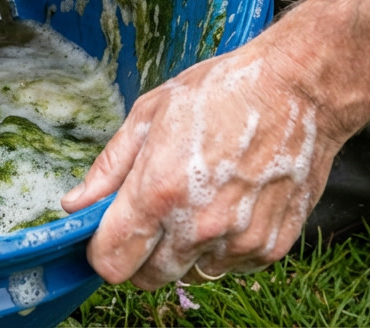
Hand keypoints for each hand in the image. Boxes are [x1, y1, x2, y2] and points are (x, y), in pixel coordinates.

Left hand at [61, 42, 346, 287]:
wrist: (295, 90)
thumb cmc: (219, 92)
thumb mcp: (149, 114)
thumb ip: (109, 168)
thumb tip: (74, 205)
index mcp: (158, 191)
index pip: (111, 262)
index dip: (100, 251)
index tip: (104, 233)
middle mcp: (196, 227)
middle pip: (146, 279)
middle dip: (137, 254)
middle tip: (148, 215)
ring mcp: (236, 242)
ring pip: (189, 275)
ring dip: (181, 251)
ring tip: (193, 201)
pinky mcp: (269, 248)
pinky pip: (228, 267)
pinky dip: (220, 247)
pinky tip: (226, 204)